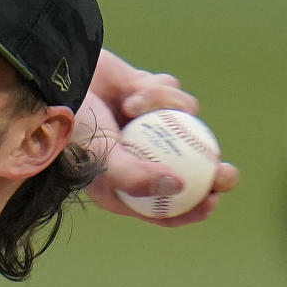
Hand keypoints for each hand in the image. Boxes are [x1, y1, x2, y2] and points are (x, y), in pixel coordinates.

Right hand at [74, 50, 238, 225]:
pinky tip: (131, 90)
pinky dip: (157, 91)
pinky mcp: (150, 95)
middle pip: (189, 170)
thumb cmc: (75, 125)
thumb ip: (137, 178)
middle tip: (225, 172)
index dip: (192, 208)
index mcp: (123, 184)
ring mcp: (147, 125)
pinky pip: (174, 94)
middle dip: (211, 173)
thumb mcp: (104, 159)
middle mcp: (138, 156)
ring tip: (132, 104)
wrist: (61, 78)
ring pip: (186, 122)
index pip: (163, 208)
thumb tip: (179, 188)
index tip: (212, 200)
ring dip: (165, 108)